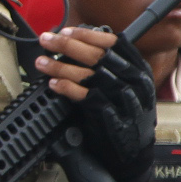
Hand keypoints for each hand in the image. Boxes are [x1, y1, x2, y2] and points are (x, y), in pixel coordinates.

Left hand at [34, 27, 156, 181]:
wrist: (132, 150)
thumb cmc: (122, 112)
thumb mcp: (121, 84)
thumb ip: (105, 65)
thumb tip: (74, 43)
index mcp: (139, 69)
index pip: (115, 43)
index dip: (88, 35)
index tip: (66, 30)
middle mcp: (135, 81)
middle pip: (99, 55)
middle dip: (68, 45)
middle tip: (46, 40)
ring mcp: (126, 99)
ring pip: (90, 75)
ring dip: (61, 67)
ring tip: (41, 62)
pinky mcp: (113, 117)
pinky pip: (87, 97)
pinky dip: (67, 88)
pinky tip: (53, 84)